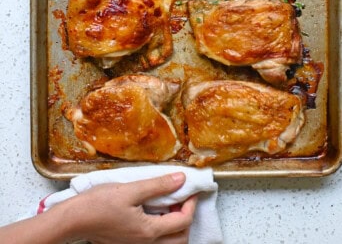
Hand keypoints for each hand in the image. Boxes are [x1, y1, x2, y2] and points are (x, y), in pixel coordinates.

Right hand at [64, 171, 196, 243]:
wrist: (73, 220)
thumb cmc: (99, 203)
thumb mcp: (131, 189)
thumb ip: (158, 185)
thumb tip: (182, 179)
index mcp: (149, 232)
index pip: (183, 221)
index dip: (191, 203)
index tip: (190, 187)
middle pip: (180, 238)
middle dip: (186, 218)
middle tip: (181, 198)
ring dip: (175, 227)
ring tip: (169, 205)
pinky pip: (155, 243)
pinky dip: (162, 231)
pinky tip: (154, 213)